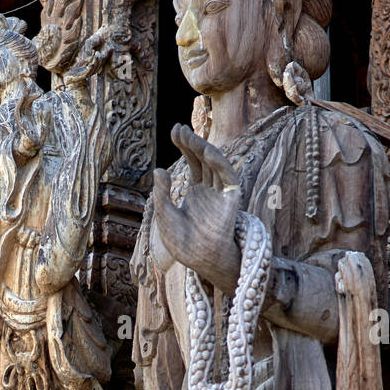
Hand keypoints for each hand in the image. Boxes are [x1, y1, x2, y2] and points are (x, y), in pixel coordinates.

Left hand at [152, 125, 241, 291]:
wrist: (199, 261)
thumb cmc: (182, 244)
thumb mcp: (164, 216)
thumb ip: (162, 194)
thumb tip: (158, 169)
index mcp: (196, 192)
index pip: (192, 162)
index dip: (184, 146)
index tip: (174, 130)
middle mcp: (210, 189)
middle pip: (202, 159)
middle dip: (191, 143)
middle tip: (178, 128)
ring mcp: (221, 193)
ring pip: (214, 164)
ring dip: (203, 149)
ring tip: (189, 137)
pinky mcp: (231, 199)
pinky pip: (227, 176)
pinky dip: (219, 163)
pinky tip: (207, 152)